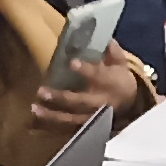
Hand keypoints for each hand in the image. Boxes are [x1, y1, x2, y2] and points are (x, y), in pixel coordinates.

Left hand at [31, 46, 154, 132]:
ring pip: (72, 118)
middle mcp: (100, 101)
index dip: (85, 70)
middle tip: (42, 91)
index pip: (98, 76)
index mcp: (110, 83)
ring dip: (52, 114)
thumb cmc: (120, 80)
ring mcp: (92, 116)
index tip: (71, 62)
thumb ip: (113, 52)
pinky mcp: (86, 125)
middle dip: (61, 97)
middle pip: (80, 101)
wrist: (130, 104)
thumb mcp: (121, 64)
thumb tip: (106, 38)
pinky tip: (38, 117)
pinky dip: (53, 124)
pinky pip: (68, 126)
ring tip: (35, 107)